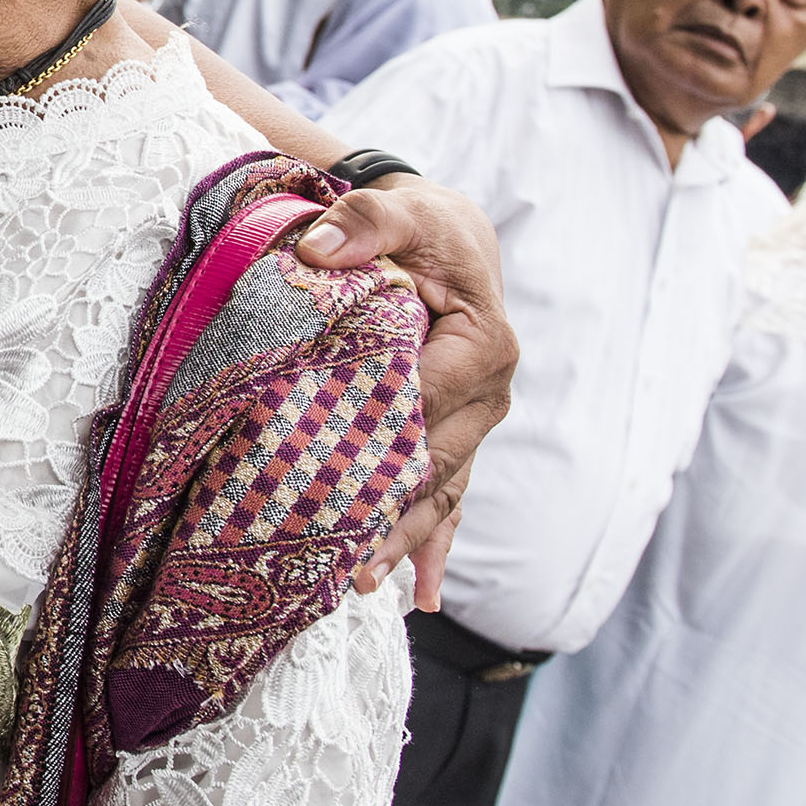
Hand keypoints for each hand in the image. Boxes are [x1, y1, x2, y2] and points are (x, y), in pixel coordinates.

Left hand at [298, 176, 516, 609]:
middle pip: (434, 461)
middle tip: (344, 553)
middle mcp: (487, 395)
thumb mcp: (397, 209)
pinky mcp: (454, 439)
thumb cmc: (420, 226)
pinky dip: (432, 547)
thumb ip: (364, 220)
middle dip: (392, 507)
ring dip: (403, 539)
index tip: (336, 466)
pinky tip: (417, 596)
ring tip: (360, 581)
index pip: (429, 397)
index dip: (384, 430)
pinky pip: (448, 500)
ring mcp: (473, 425)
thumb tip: (318, 249)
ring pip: (439, 492)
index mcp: (484, 344)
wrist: (442, 238)